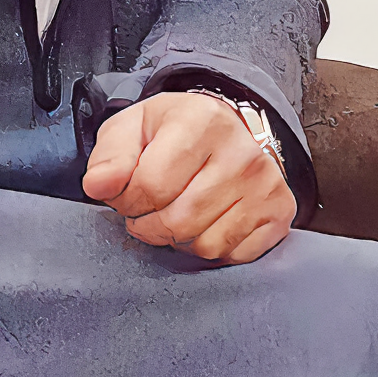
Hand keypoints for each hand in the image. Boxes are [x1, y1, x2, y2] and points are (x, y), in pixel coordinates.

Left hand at [81, 91, 295, 263]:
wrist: (221, 131)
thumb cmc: (170, 133)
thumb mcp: (131, 129)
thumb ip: (109, 157)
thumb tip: (98, 186)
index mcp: (202, 120)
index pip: (150, 186)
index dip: (127, 200)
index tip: (128, 194)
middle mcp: (243, 152)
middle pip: (178, 222)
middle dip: (149, 225)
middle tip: (148, 210)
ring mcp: (267, 184)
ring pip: (205, 245)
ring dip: (178, 240)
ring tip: (176, 213)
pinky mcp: (279, 213)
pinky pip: (232, 256)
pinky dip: (210, 247)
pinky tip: (205, 222)